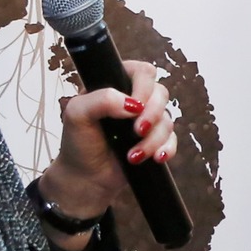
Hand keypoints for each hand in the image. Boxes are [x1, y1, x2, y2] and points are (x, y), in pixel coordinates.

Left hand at [38, 58, 173, 242]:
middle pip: (161, 93)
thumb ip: (101, 99)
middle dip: (152, 115)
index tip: (134, 107)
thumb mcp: (77, 114)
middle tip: (137, 131)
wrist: (85, 178)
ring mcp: (146, 120)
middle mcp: (134, 100)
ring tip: (133, 156)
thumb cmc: (78, 144)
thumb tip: (132, 104)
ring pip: (167, 119)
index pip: (142, 72)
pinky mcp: (156, 140)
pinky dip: (166, 149)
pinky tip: (156, 158)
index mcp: (116, 85)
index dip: (144, 87)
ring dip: (153, 139)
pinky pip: (173, 139)